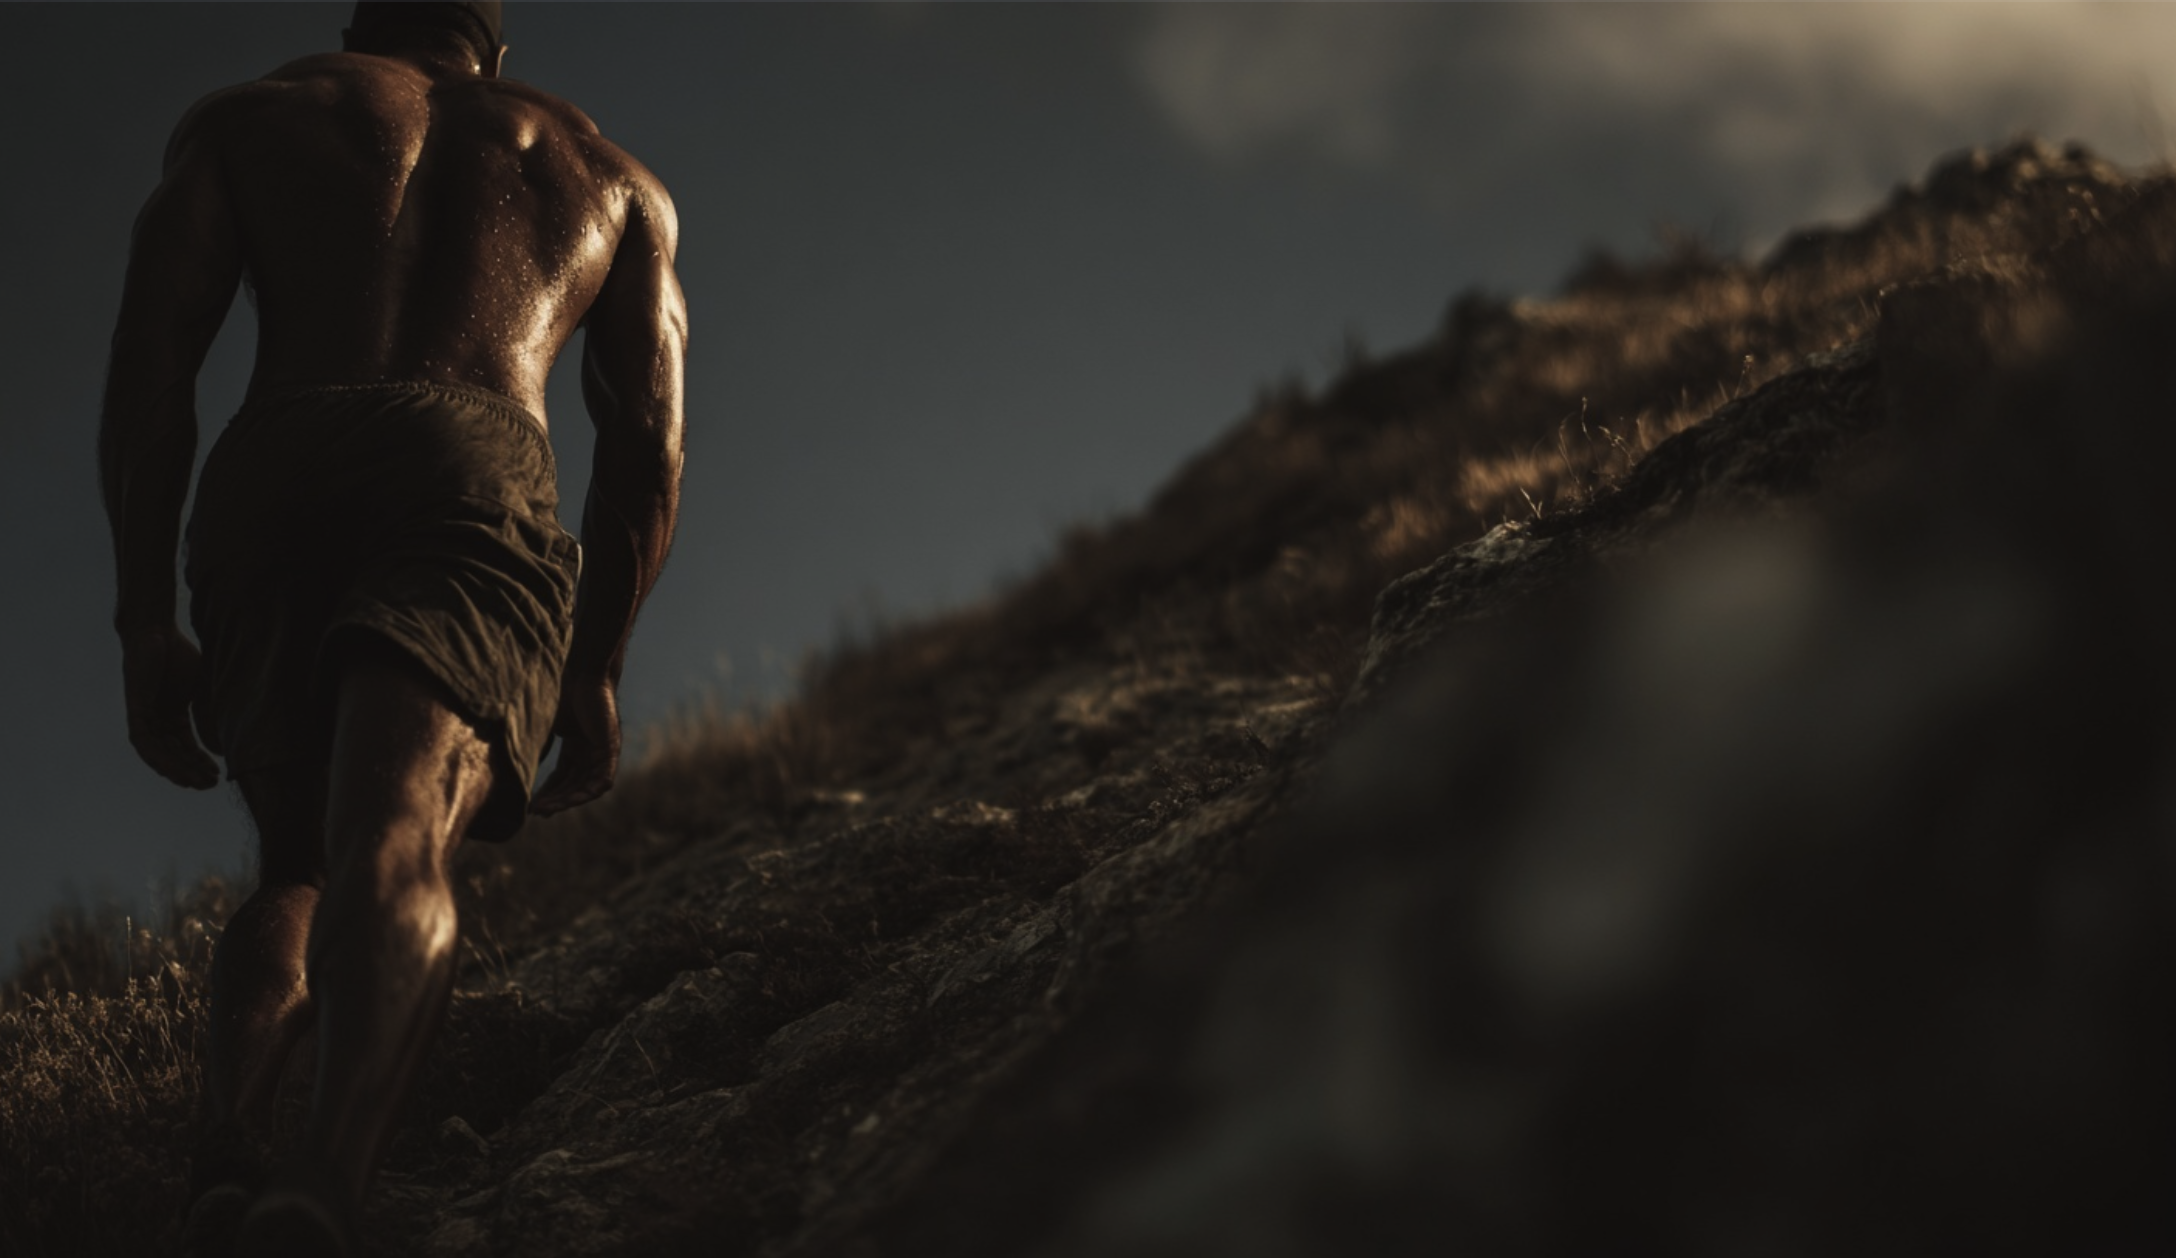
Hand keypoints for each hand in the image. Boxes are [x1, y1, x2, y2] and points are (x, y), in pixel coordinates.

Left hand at [118, 623, 218, 789]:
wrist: (156, 630)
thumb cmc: (180, 655)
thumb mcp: (203, 692)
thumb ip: (209, 719)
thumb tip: (220, 751)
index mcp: (173, 715)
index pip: (187, 745)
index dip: (201, 762)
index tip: (218, 775)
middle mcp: (157, 719)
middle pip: (173, 753)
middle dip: (190, 770)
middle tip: (209, 785)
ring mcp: (145, 716)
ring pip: (157, 752)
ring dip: (174, 769)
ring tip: (193, 783)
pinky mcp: (135, 710)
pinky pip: (143, 741)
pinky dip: (157, 756)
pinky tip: (171, 769)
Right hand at [531, 672, 620, 815]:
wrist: (583, 674)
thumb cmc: (563, 692)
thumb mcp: (546, 725)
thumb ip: (537, 744)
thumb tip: (515, 761)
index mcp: (575, 746)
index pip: (562, 777)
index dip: (548, 792)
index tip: (530, 805)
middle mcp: (589, 752)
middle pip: (573, 785)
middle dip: (555, 800)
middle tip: (536, 811)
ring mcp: (601, 751)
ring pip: (587, 786)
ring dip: (568, 800)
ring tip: (548, 808)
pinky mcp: (610, 748)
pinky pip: (604, 779)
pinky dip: (590, 791)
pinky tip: (574, 801)